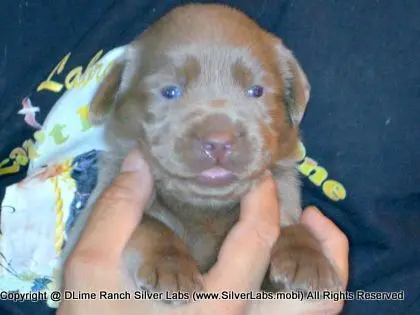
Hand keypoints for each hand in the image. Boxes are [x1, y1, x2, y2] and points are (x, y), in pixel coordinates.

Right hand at [57, 149, 347, 314]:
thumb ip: (118, 209)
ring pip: (311, 312)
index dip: (262, 198)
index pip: (258, 240)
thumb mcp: (93, 265)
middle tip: (305, 211)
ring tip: (307, 234)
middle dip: (315, 241)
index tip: (257, 173)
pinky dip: (300, 292)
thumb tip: (143, 160)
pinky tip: (278, 269)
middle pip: (312, 292)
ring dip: (318, 269)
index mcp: (215, 305)